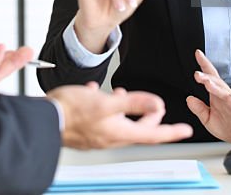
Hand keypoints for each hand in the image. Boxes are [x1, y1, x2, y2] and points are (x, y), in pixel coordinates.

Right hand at [48, 82, 192, 148]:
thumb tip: (156, 104)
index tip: (186, 130)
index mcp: (119, 132)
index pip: (153, 134)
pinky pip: (101, 119)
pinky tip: (94, 92)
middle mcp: (110, 138)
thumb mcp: (106, 102)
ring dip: (125, 109)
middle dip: (147, 116)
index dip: (171, 131)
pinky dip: (104, 106)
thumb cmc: (72, 111)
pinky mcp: (86, 131)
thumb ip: (133, 103)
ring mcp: (97, 136)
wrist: (44, 118)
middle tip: (153, 105)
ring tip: (120, 93)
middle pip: (138, 129)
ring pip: (119, 122)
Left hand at [185, 49, 230, 145]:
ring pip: (224, 90)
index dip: (204, 65)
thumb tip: (189, 98)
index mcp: (217, 97)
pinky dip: (228, 98)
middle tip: (196, 73)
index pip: (210, 77)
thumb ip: (199, 109)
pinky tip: (223, 94)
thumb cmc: (230, 127)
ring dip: (215, 84)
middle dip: (207, 75)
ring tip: (205, 80)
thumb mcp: (208, 119)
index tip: (198, 53)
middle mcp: (225, 97)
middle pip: (216, 81)